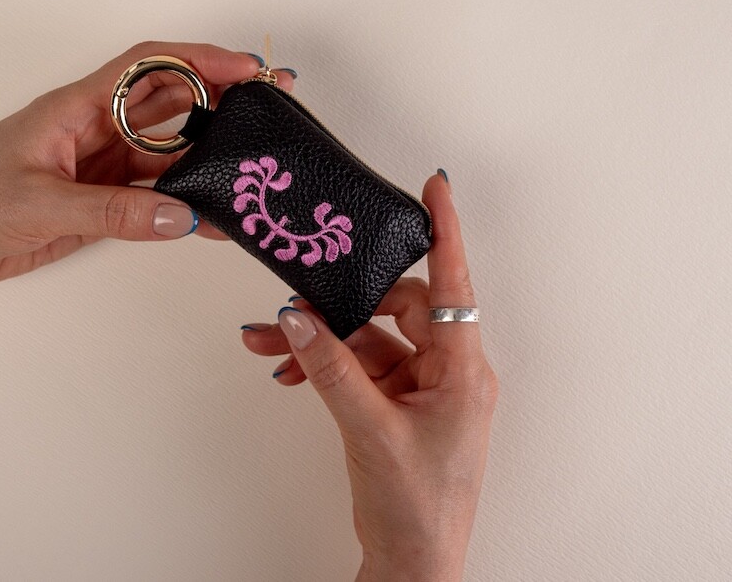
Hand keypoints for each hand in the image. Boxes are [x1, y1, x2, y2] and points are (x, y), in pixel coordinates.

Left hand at [0, 41, 291, 288]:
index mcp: (77, 107)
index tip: (247, 70)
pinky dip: (183, 205)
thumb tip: (182, 218)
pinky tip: (211, 216)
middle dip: (220, 102)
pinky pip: (153, 197)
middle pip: (170, 105)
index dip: (200, 62)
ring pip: (167, 154)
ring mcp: (101, 166)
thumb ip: (112, 212)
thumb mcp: (39, 203)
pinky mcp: (100, 202)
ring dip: (207, 159)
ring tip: (252, 170)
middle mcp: (96, 129)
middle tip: (270, 112)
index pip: (149, 68)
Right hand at [241, 172, 496, 580]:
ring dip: (320, 338)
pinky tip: (287, 371)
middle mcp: (447, 371)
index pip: (455, 285)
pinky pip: (357, 367)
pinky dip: (323, 365)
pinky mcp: (397, 404)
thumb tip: (298, 319)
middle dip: (341, 305)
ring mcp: (420, 388)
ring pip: (367, 339)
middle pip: (395, 309)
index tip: (437, 187)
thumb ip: (330, 368)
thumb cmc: (418, 508)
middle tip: (295, 302)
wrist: (412, 564)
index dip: (446, 231)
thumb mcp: (369, 430)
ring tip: (268, 342)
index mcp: (463, 370)